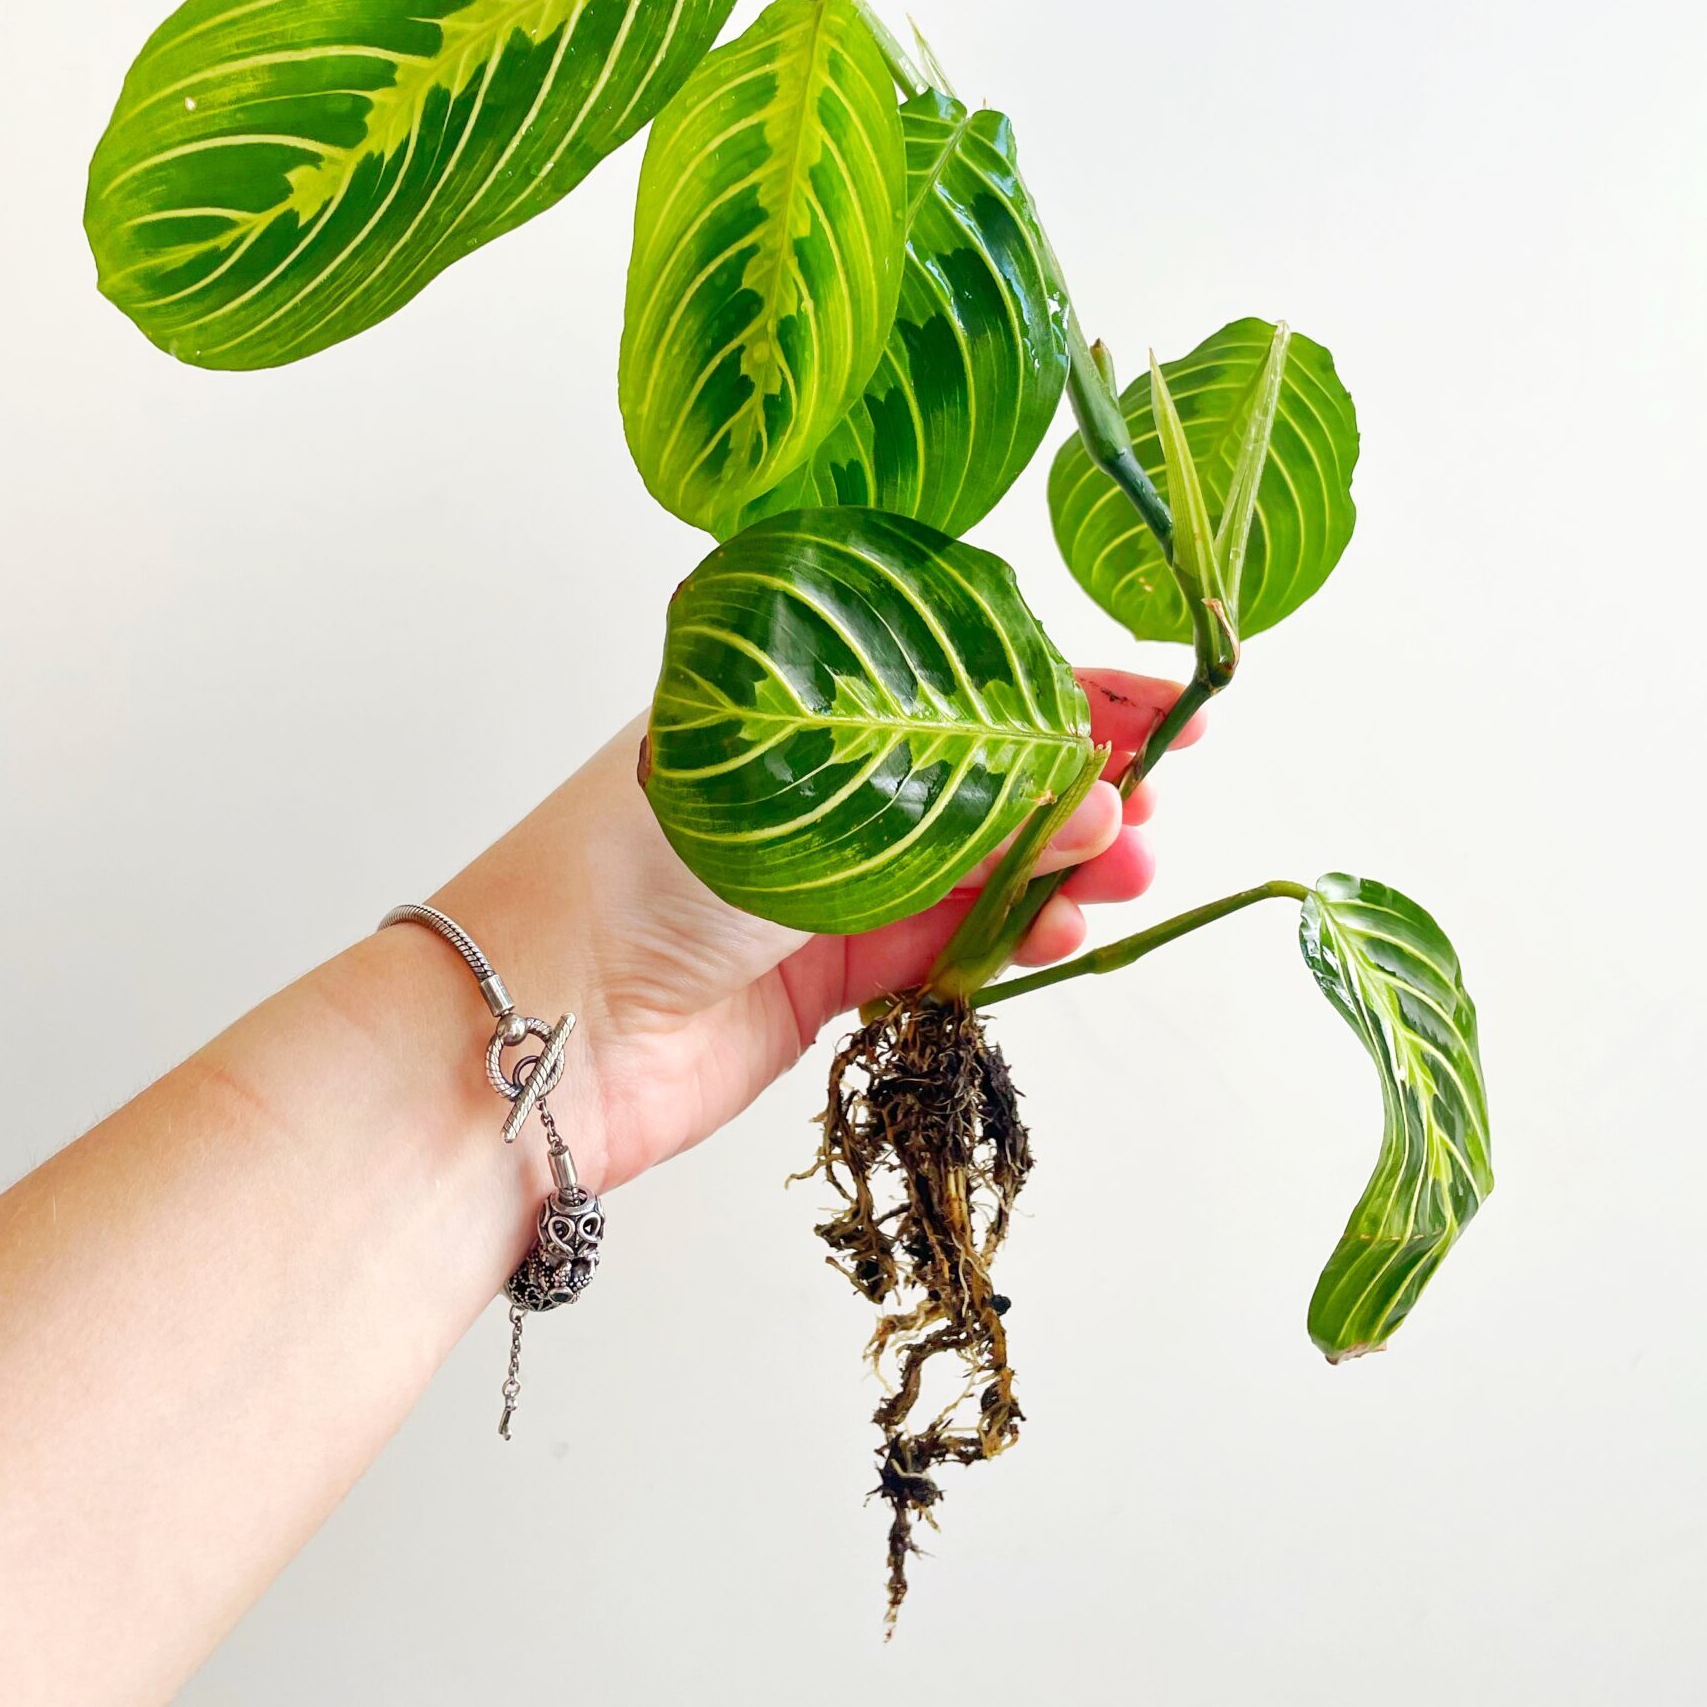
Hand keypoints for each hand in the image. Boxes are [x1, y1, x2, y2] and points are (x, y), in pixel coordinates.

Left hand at [439, 670, 1202, 1193]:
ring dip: (1063, 860)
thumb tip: (1082, 791)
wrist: (542, 1030)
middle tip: (1156, 794)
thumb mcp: (808, 796)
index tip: (1163, 704)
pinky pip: (951, 940)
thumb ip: (951, 795)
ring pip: (981, 858)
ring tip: (1126, 869)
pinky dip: (1017, 932)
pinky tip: (1067, 926)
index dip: (1066, 690)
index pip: (957, 676)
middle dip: (1081, 778)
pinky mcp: (830, 974)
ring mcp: (826, 879)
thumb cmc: (633, 871)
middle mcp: (815, 782)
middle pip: (982, 768)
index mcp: (792, 699)